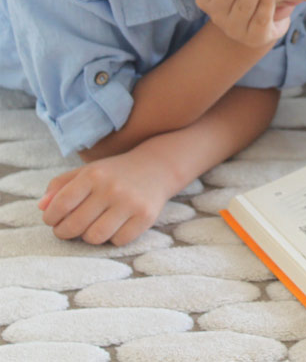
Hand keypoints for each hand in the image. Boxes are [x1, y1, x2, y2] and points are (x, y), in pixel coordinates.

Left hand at [39, 149, 173, 245]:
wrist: (158, 167)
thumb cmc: (115, 172)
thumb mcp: (87, 171)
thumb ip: (60, 186)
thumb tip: (42, 207)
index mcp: (94, 174)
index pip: (60, 205)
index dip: (50, 218)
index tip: (53, 220)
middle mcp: (112, 188)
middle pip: (74, 226)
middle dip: (65, 232)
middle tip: (68, 229)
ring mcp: (130, 203)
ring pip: (95, 237)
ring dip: (89, 237)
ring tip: (92, 227)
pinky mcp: (145, 217)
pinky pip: (118, 241)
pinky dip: (113, 238)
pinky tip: (115, 226)